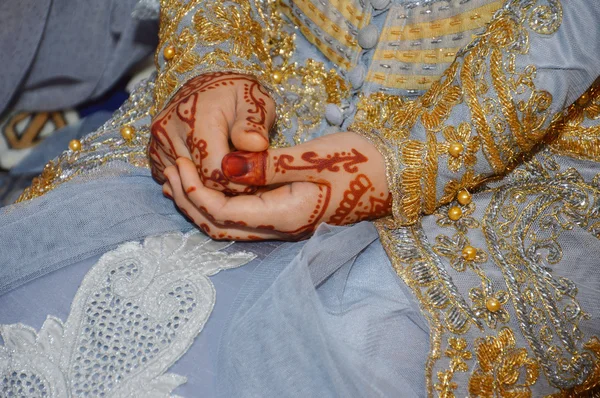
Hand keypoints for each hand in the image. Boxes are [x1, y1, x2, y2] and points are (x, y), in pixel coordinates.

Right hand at [149, 72, 274, 192]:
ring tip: (229, 170)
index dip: (238, 183)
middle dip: (225, 187)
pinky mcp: (153, 152)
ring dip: (209, 186)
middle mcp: (169, 131)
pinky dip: (193, 182)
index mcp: (197, 119)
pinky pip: (174, 181)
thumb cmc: (236, 94)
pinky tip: (210, 169)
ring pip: (185, 184)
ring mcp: (158, 142)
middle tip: (245, 178)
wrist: (208, 85)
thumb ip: (255, 124)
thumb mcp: (254, 100)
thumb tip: (257, 145)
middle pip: (199, 181)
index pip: (214, 173)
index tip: (254, 180)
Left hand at [162, 132, 390, 240]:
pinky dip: (220, 201)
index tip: (179, 165)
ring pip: (230, 224)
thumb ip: (266, 165)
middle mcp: (281, 227)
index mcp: (285, 216)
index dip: (196, 192)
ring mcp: (285, 223)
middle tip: (168, 173)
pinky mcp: (288, 213)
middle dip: (190, 202)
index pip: (224, 212)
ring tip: (178, 181)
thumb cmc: (360, 163)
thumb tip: (225, 166)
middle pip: (220, 226)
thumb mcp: (312, 158)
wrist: (395, 175)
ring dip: (201, 204)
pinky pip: (244, 215)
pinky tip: (212, 184)